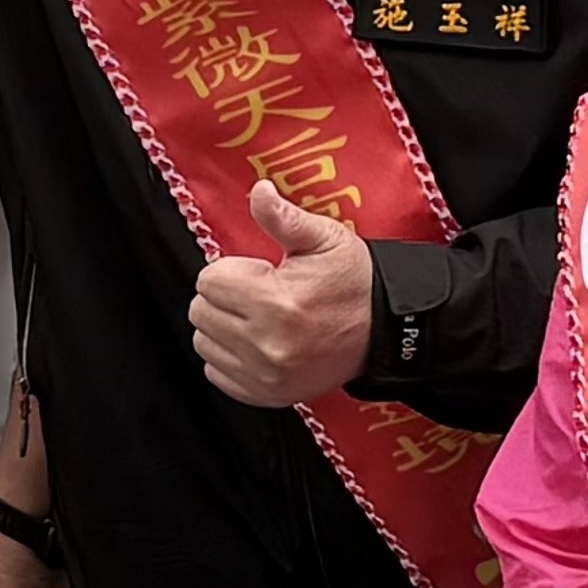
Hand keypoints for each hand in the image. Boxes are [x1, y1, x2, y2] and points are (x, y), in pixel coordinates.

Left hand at [189, 182, 376, 406]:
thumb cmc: (355, 284)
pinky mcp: (266, 394)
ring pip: (204, 342)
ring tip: (258, 317)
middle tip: (257, 293)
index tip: (259, 273)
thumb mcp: (324, 239)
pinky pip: (216, 373)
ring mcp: (266, 374)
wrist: (386, 330)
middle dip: (224, 296)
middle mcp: (267, 344)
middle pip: (200, 311)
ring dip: (222, 326)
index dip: (231, 270)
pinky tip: (256, 342)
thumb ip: (283, 218)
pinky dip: (228, 357)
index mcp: (276, 302)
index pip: (209, 280)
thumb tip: (259, 192)